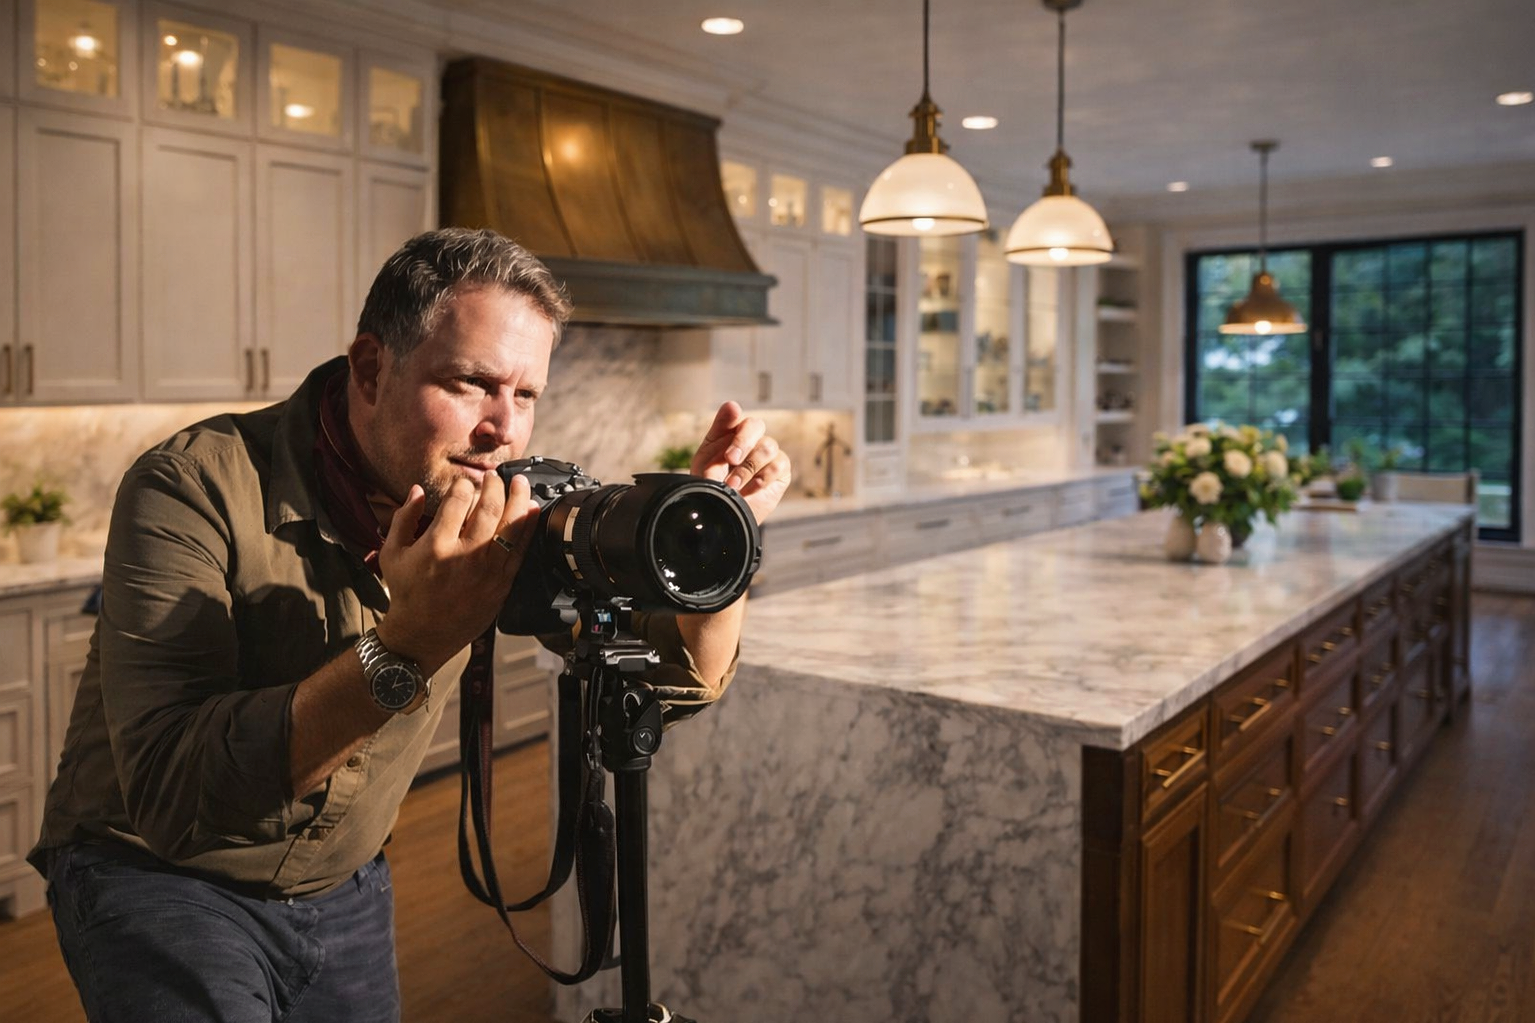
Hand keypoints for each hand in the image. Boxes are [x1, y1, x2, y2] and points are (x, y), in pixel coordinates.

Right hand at [374, 472, 537, 673]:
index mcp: (436, 545)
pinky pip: (520, 549)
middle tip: (494, 476)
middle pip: (489, 508)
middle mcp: (465, 555)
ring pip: (510, 526)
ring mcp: (487, 570)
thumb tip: (416, 490)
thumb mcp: (392, 554)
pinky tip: (531, 510)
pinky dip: (528, 526)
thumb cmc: (407, 593)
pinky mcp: (502, 583)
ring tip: (520, 483)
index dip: (463, 485)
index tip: (464, 483)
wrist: (423, 634)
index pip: (457, 501)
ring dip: (518, 499)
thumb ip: (403, 519)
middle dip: (494, 485)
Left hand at [691, 401, 791, 524]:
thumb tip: (732, 408)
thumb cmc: (714, 485)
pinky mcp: (781, 468)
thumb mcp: (707, 463)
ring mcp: (767, 452)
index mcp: (729, 432)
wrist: (724, 514)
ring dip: (748, 467)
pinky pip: (778, 465)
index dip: (731, 414)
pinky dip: (762, 478)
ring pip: (767, 447)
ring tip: (733, 485)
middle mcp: (751, 438)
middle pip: (755, 426)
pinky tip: (750, 489)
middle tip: (730, 459)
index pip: (732, 415)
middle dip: (742, 442)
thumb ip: (718, 439)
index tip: (731, 412)